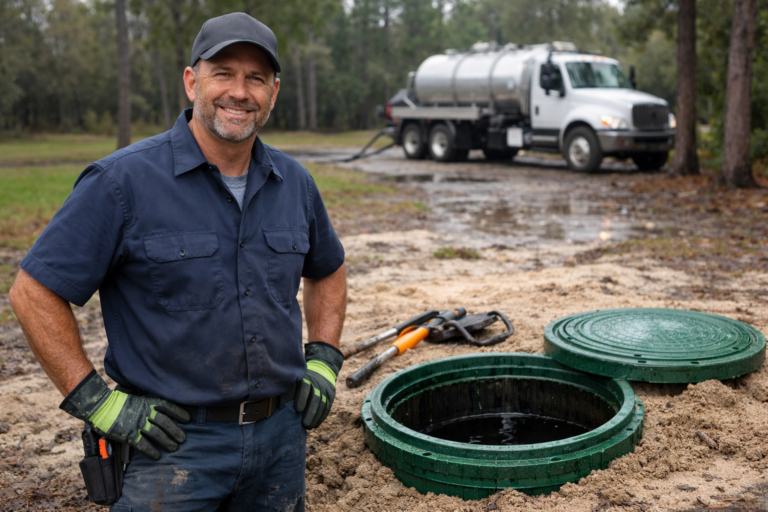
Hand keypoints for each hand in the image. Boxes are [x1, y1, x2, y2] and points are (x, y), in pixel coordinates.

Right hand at [60, 370, 189, 459]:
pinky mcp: (128, 435)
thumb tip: (155, 408)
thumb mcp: (134, 398)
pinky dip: (151, 451)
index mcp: (146, 402)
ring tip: (175, 448)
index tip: (187, 418)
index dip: (179, 412)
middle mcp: (144, 412)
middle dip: (175, 431)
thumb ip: (145, 403)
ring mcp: (137, 424)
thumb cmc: (116, 401)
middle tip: (183, 438)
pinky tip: (157, 456)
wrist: (99, 406)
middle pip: (165, 422)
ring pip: (157, 433)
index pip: (167, 406)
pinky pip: (143, 444)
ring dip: (167, 441)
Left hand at [294, 341, 343, 428]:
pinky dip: (321, 417)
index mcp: (306, 377)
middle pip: (316, 397)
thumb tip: (276, 403)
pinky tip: (315, 424)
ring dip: (316, 417)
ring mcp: (325, 389)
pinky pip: (327, 407)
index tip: (297, 410)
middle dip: (310, 412)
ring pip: (322, 404)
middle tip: (304, 424)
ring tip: (309, 427)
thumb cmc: (300, 379)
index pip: (305, 386)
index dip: (302, 398)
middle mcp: (317, 382)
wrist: (322, 369)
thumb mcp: (295, 379)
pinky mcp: (330, 395)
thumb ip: (288, 388)